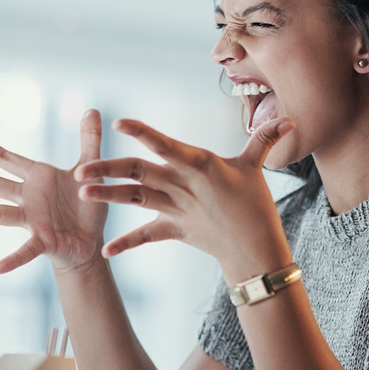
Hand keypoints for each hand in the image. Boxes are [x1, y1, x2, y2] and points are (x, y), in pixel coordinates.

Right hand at [0, 109, 107, 273]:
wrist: (92, 239)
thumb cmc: (87, 205)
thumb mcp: (92, 167)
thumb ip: (89, 140)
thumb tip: (92, 109)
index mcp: (36, 177)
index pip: (3, 157)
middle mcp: (27, 197)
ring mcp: (31, 220)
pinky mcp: (43, 240)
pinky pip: (26, 250)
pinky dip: (13, 259)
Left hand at [74, 117, 294, 279]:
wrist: (255, 249)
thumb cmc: (255, 204)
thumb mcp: (256, 169)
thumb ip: (264, 141)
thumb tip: (289, 119)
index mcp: (199, 166)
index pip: (167, 145)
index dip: (143, 133)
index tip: (118, 123)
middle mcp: (183, 186)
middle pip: (140, 173)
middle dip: (109, 169)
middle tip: (79, 167)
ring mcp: (176, 209)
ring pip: (136, 199)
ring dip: (108, 196)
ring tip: (82, 192)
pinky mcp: (174, 230)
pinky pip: (147, 236)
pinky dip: (127, 243)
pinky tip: (105, 250)